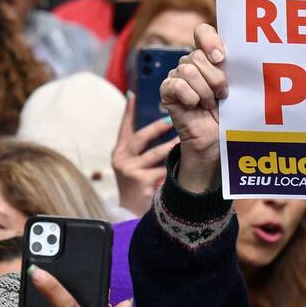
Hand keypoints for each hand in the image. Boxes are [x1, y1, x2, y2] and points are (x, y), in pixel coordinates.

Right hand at [112, 96, 175, 216]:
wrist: (129, 212)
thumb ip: (143, 149)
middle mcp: (121, 158)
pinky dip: (174, 165)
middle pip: (141, 136)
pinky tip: (185, 162)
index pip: (124, 127)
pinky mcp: (140, 180)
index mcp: (120, 151)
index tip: (133, 94)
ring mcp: (130, 169)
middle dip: (158, 127)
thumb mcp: (135, 164)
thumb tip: (163, 124)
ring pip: (155, 153)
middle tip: (173, 117)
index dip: (129, 111)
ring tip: (184, 138)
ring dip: (171, 145)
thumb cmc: (138, 185)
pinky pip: (162, 169)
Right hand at [160, 24, 226, 193]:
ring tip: (209, 104)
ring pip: (188, 70)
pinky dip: (190, 97)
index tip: (221, 58)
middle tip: (222, 95)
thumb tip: (232, 54)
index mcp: (209, 56)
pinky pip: (176, 85)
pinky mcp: (167, 91)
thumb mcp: (237, 87)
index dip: (209, 40)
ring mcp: (177, 77)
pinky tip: (195, 107)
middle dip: (215, 78)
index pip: (202, 32)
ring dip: (204, 91)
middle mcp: (191, 63)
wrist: (217, 141)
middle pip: (198, 55)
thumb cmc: (229, 114)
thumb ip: (233, 68)